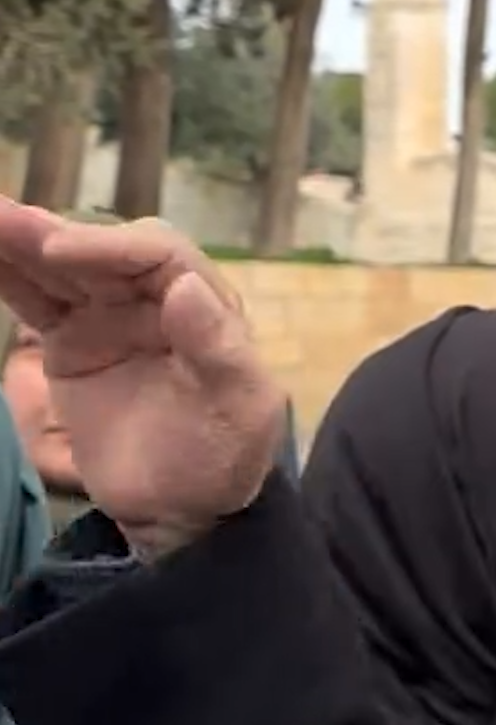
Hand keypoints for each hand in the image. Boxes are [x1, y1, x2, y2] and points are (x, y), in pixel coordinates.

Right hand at [0, 201, 284, 559]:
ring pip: (62, 270)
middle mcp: (159, 299)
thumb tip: (187, 285)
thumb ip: (218, 349)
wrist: (182, 507)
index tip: (61, 250)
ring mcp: (112, 316)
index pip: (160, 256)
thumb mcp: (241, 409)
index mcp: (208, 304)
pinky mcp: (74, 341)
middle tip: (3, 217)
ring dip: (20, 243)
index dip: (110, 246)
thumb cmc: (224, 458)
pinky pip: (37, 301)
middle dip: (54, 235)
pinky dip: (7, 275)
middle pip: (104, 253)